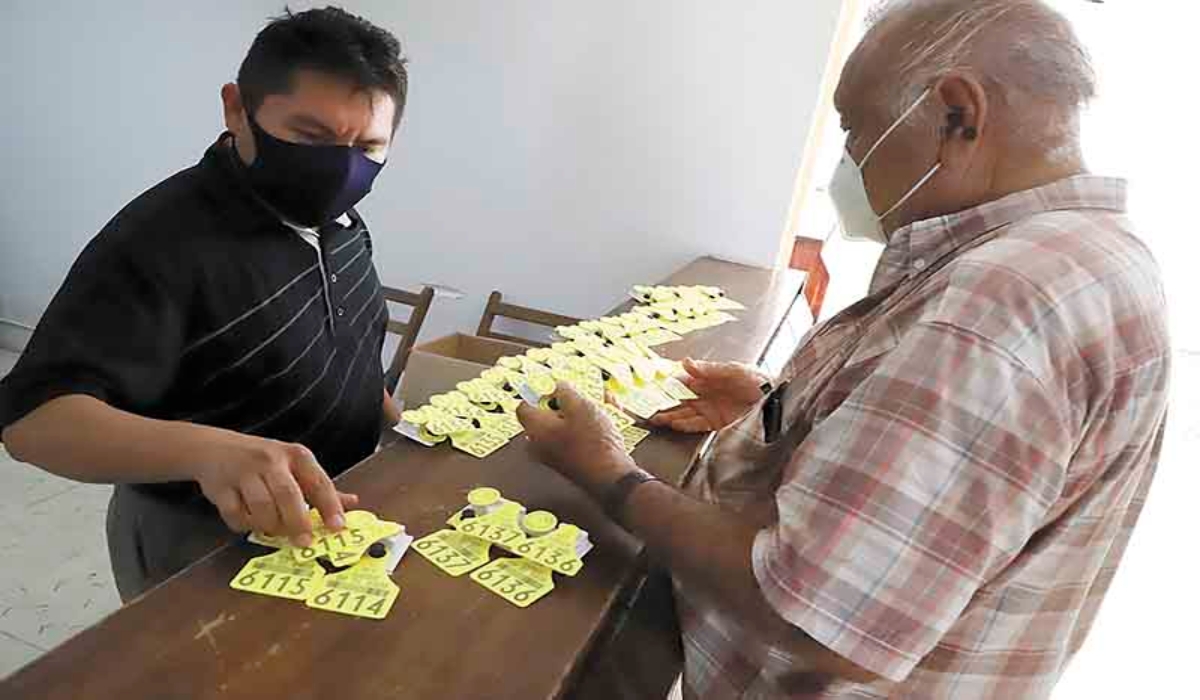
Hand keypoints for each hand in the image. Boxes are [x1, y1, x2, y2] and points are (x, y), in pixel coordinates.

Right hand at [195, 435, 358, 545]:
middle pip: (288, 495)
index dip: (330, 506)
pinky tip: (250, 521)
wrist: (214, 448)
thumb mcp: (294, 465)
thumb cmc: (262, 460)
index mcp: (296, 455)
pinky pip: (235, 516)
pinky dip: (245, 526)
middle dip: (298, 522)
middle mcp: (271, 460)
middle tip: (304, 542)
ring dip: (271, 526)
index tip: (338, 527)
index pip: (318, 482)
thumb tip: (352, 503)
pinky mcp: (220, 487)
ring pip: (261, 508)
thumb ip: (319, 486)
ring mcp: (244, 472)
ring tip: (275, 530)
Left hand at [516, 383, 636, 496]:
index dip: (539, 392)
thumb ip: (565, 391)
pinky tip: (607, 417)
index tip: (555, 385)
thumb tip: (557, 386)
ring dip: (582, 412)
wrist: (611, 477)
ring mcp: (556, 455)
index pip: (524, 406)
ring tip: (602, 403)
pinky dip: (588, 426)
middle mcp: (540, 444)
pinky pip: (575, 437)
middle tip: (581, 394)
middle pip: (547, 415)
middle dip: (566, 402)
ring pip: (565, 426)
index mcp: (535, 429)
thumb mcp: (580, 406)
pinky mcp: (572, 462)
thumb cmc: (593, 443)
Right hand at [649, 358, 767, 432]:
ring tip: (653, 417)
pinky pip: (695, 425)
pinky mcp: (716, 424)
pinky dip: (684, 425)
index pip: (684, 378)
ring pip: (684, 412)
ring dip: (669, 414)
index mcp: (711, 377)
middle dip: (664, 400)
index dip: (668, 381)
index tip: (653, 383)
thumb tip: (685, 362)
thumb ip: (709, 369)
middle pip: (681, 397)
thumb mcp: (735, 370)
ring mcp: (711, 409)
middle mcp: (708, 394)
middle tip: (645, 403)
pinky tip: (672, 424)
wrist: (779, 403)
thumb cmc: (761, 382)